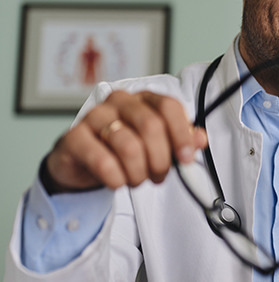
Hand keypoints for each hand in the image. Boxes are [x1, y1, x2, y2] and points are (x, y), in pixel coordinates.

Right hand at [44, 91, 207, 192]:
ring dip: (138, 172)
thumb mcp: (158, 145)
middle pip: (151, 126)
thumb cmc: (124, 149)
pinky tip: (118, 182)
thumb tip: (200, 139)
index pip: (169, 107)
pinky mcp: (75, 137)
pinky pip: (102, 160)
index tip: (186, 158)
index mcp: (145, 99)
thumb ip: (181, 141)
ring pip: (128, 145)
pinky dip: (116, 178)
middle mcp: (120, 102)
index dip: (181, 134)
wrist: (84, 161)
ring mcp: (95, 116)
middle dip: (161, 159)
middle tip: (159, 176)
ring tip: (137, 180)